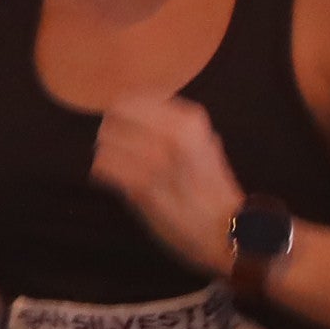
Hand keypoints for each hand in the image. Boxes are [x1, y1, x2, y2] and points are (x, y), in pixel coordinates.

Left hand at [89, 97, 244, 276]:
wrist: (226, 229)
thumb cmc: (216, 189)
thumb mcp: (206, 146)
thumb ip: (180, 128)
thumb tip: (148, 113)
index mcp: (189, 120)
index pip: (132, 99)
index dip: (123, 113)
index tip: (126, 125)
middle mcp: (171, 133)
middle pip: (114, 117)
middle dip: (112, 132)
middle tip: (120, 147)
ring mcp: (154, 158)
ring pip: (105, 142)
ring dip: (107, 154)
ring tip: (119, 166)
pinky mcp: (140, 185)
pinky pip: (102, 166)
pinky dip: (104, 173)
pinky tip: (118, 181)